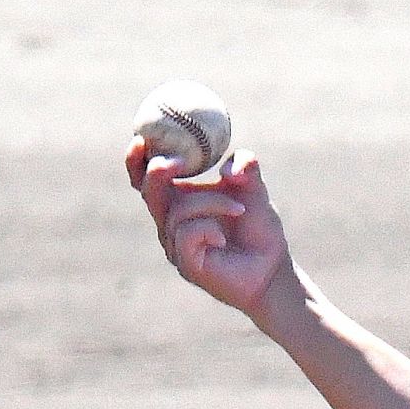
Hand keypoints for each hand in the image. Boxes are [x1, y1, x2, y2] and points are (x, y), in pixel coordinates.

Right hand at [126, 144, 293, 316]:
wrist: (273, 269)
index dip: (136, 160)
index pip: (145, 179)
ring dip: (210, 203)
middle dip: (157, 173)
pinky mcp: (186, 265)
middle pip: (148, 193)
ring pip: (177, 212)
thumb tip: (229, 169)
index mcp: (178, 200)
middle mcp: (170, 223)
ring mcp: (176, 246)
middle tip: (175, 162)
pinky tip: (224, 238)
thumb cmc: (259, 229)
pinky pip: (185, 234)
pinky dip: (207, 227)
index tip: (140, 139)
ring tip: (240, 209)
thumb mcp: (254, 188)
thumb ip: (245, 166)